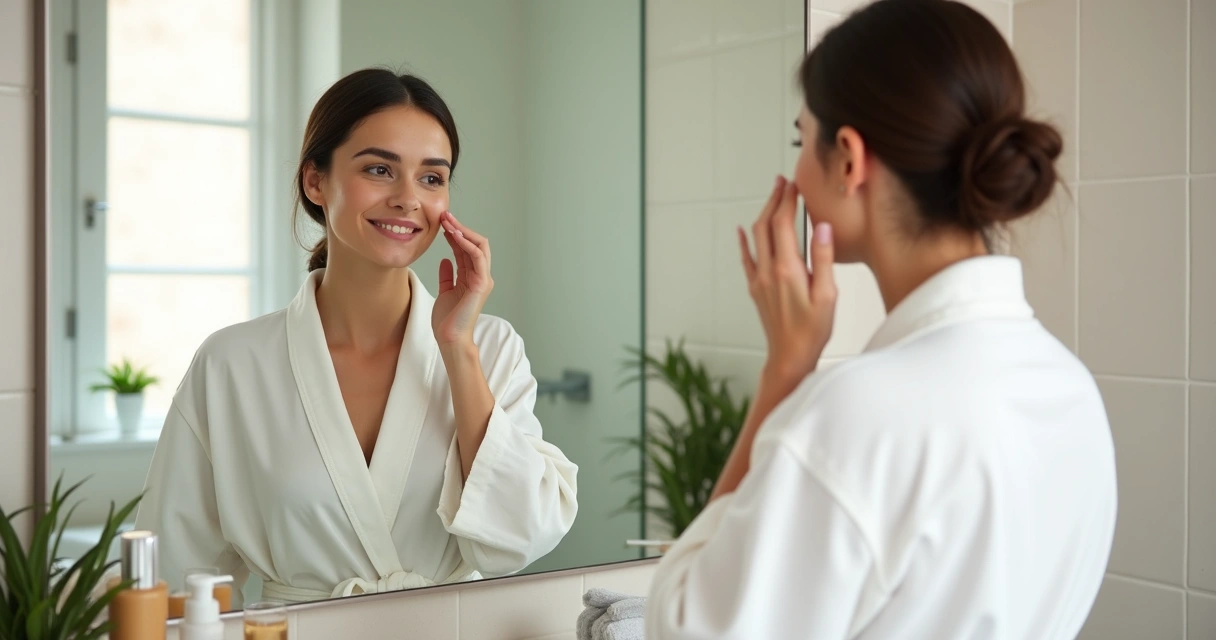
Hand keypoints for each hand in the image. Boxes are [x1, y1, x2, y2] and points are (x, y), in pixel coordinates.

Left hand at [432, 211, 493, 346]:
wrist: (450, 338)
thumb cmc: (447, 320)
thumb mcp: (445, 292)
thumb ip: (447, 276)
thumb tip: (445, 260)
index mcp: (472, 277)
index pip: (466, 249)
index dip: (455, 233)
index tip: (441, 222)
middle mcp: (480, 276)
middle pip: (475, 243)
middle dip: (460, 227)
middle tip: (445, 216)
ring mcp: (483, 279)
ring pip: (479, 246)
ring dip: (463, 231)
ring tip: (448, 221)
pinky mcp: (481, 284)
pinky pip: (478, 258)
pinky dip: (467, 244)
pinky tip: (454, 235)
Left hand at [738, 176, 836, 385]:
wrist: (789, 356)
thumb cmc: (812, 331)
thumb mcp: (827, 295)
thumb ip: (823, 259)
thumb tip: (822, 228)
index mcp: (788, 270)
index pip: (784, 224)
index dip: (787, 200)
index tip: (794, 184)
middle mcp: (769, 271)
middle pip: (766, 225)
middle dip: (774, 200)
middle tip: (783, 182)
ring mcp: (759, 279)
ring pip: (756, 238)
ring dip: (763, 214)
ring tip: (773, 197)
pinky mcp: (756, 288)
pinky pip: (747, 258)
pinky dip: (745, 240)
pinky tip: (742, 229)